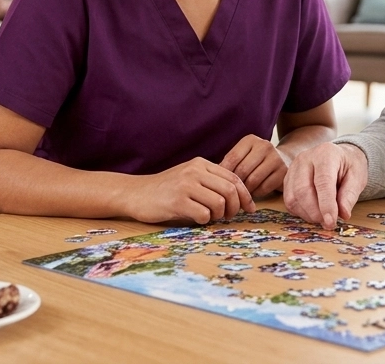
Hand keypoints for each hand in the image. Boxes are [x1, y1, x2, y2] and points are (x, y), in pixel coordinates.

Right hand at [124, 158, 254, 223]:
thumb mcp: (189, 177)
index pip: (234, 178)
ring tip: (209, 217)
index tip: (249, 208)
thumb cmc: (165, 189)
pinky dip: (204, 220)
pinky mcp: (177, 201)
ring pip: (219, 202)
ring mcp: (186, 185)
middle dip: (235, 207)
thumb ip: (210, 182)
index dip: (245, 195)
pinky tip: (196, 219)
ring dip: (218, 215)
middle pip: (230, 190)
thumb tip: (239, 198)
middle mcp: (195, 171)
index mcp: (201, 164)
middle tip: (228, 216)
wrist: (135, 193)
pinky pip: (203, 214)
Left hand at [220, 135, 288, 197]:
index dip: (224, 173)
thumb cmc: (255, 161)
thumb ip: (230, 163)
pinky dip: (257, 193)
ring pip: (253, 180)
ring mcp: (276, 158)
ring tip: (241, 193)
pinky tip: (255, 192)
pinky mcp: (283, 171)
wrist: (284, 159)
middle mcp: (264, 146)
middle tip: (230, 193)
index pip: (232, 158)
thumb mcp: (243, 156)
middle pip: (242, 170)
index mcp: (250, 140)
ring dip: (245, 190)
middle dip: (235, 184)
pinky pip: (264, 187)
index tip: (219, 184)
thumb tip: (212, 178)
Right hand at [282, 142, 367, 229]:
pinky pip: (289, 200)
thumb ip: (350, 195)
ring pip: (293, 197)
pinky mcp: (287, 179)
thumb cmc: (348, 165)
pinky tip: (313, 212)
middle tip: (328, 223)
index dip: (326, 205)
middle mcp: (305, 158)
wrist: (338, 155)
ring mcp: (293, 168)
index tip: (331, 222)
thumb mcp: (357, 177)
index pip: (322, 182)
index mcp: (326, 154)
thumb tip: (343, 214)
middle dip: (315, 212)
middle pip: (303, 190)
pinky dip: (300, 212)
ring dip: (307, 214)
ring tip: (322, 218)